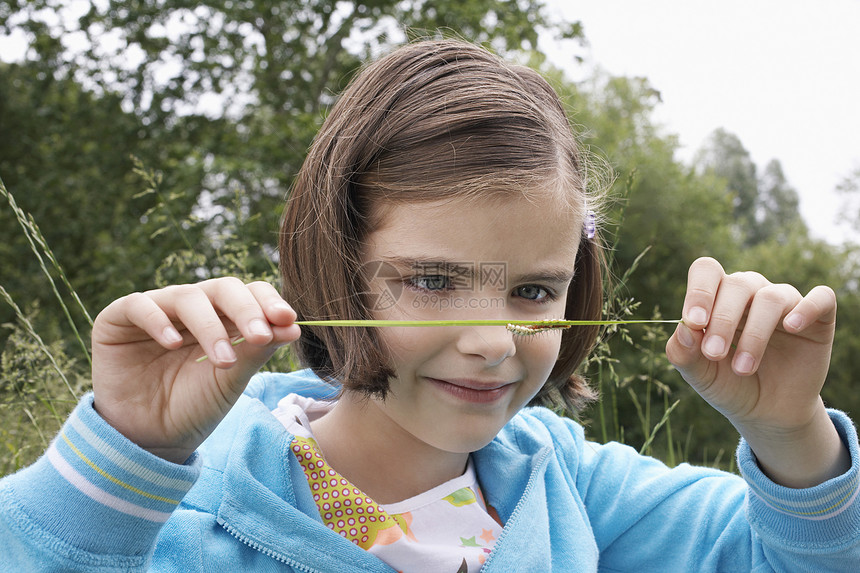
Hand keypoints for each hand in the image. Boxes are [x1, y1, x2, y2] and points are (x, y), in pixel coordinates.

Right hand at [91, 278, 300, 462]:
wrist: (150, 439)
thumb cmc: (194, 406)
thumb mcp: (231, 380)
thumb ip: (256, 351)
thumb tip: (293, 327)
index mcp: (224, 316)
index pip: (250, 293)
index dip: (269, 302)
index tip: (288, 320)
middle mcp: (193, 307)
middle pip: (223, 288)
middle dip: (246, 310)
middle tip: (260, 337)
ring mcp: (157, 309)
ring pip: (187, 296)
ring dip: (209, 326)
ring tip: (222, 359)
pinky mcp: (118, 319)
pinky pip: (139, 306)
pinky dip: (158, 321)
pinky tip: (174, 344)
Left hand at [666, 257, 847, 486]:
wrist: (766, 412)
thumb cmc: (727, 384)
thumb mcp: (699, 374)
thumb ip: (683, 352)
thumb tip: (684, 327)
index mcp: (717, 296)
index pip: (706, 271)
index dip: (699, 291)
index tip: (694, 321)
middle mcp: (751, 292)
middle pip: (736, 285)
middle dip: (722, 320)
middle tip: (714, 354)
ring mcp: (785, 303)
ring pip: (771, 297)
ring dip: (754, 334)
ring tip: (742, 369)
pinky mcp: (818, 319)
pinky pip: (821, 298)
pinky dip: (807, 308)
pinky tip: (792, 327)